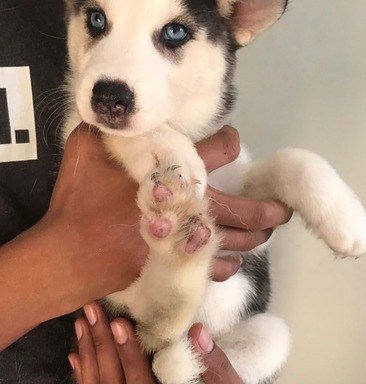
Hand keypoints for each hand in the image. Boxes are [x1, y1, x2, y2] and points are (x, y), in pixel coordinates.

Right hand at [0, 123, 291, 350]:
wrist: (66, 253)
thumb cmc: (77, 199)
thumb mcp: (85, 148)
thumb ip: (110, 129)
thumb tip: (119, 116)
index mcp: (173, 168)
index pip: (218, 149)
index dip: (230, 143)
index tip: (231, 144)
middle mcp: (187, 202)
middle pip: (240, 206)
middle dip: (264, 208)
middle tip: (280, 209)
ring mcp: (183, 236)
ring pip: (231, 238)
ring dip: (252, 237)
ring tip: (266, 234)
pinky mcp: (173, 263)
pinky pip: (209, 267)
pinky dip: (223, 266)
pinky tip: (232, 264)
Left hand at [69, 302, 254, 383]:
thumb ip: (214, 371)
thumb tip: (199, 332)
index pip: (138, 378)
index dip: (127, 350)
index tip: (117, 321)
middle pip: (110, 378)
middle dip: (99, 342)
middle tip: (89, 309)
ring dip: (87, 354)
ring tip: (80, 324)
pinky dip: (81, 378)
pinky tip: (75, 357)